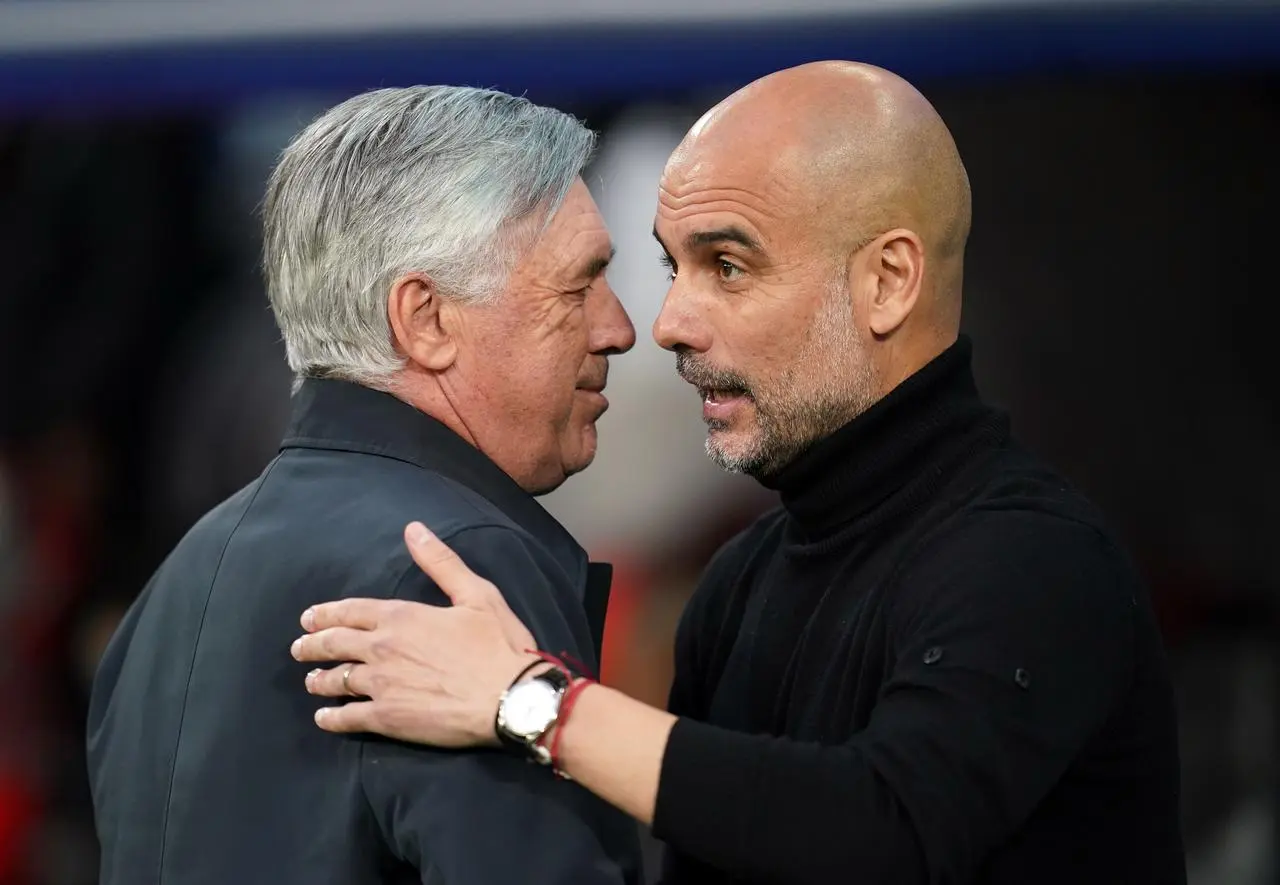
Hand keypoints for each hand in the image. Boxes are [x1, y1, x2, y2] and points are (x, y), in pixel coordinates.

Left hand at [290, 521, 538, 746]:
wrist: (511, 698)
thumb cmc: (498, 645)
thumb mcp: (476, 594)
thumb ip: (440, 563)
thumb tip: (414, 529)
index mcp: (401, 616)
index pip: (351, 611)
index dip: (327, 614)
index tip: (309, 618)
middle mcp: (382, 648)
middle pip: (334, 644)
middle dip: (312, 644)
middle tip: (299, 647)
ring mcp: (381, 684)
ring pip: (336, 680)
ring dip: (318, 679)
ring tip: (311, 680)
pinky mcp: (387, 718)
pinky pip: (347, 717)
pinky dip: (331, 717)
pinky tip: (324, 718)